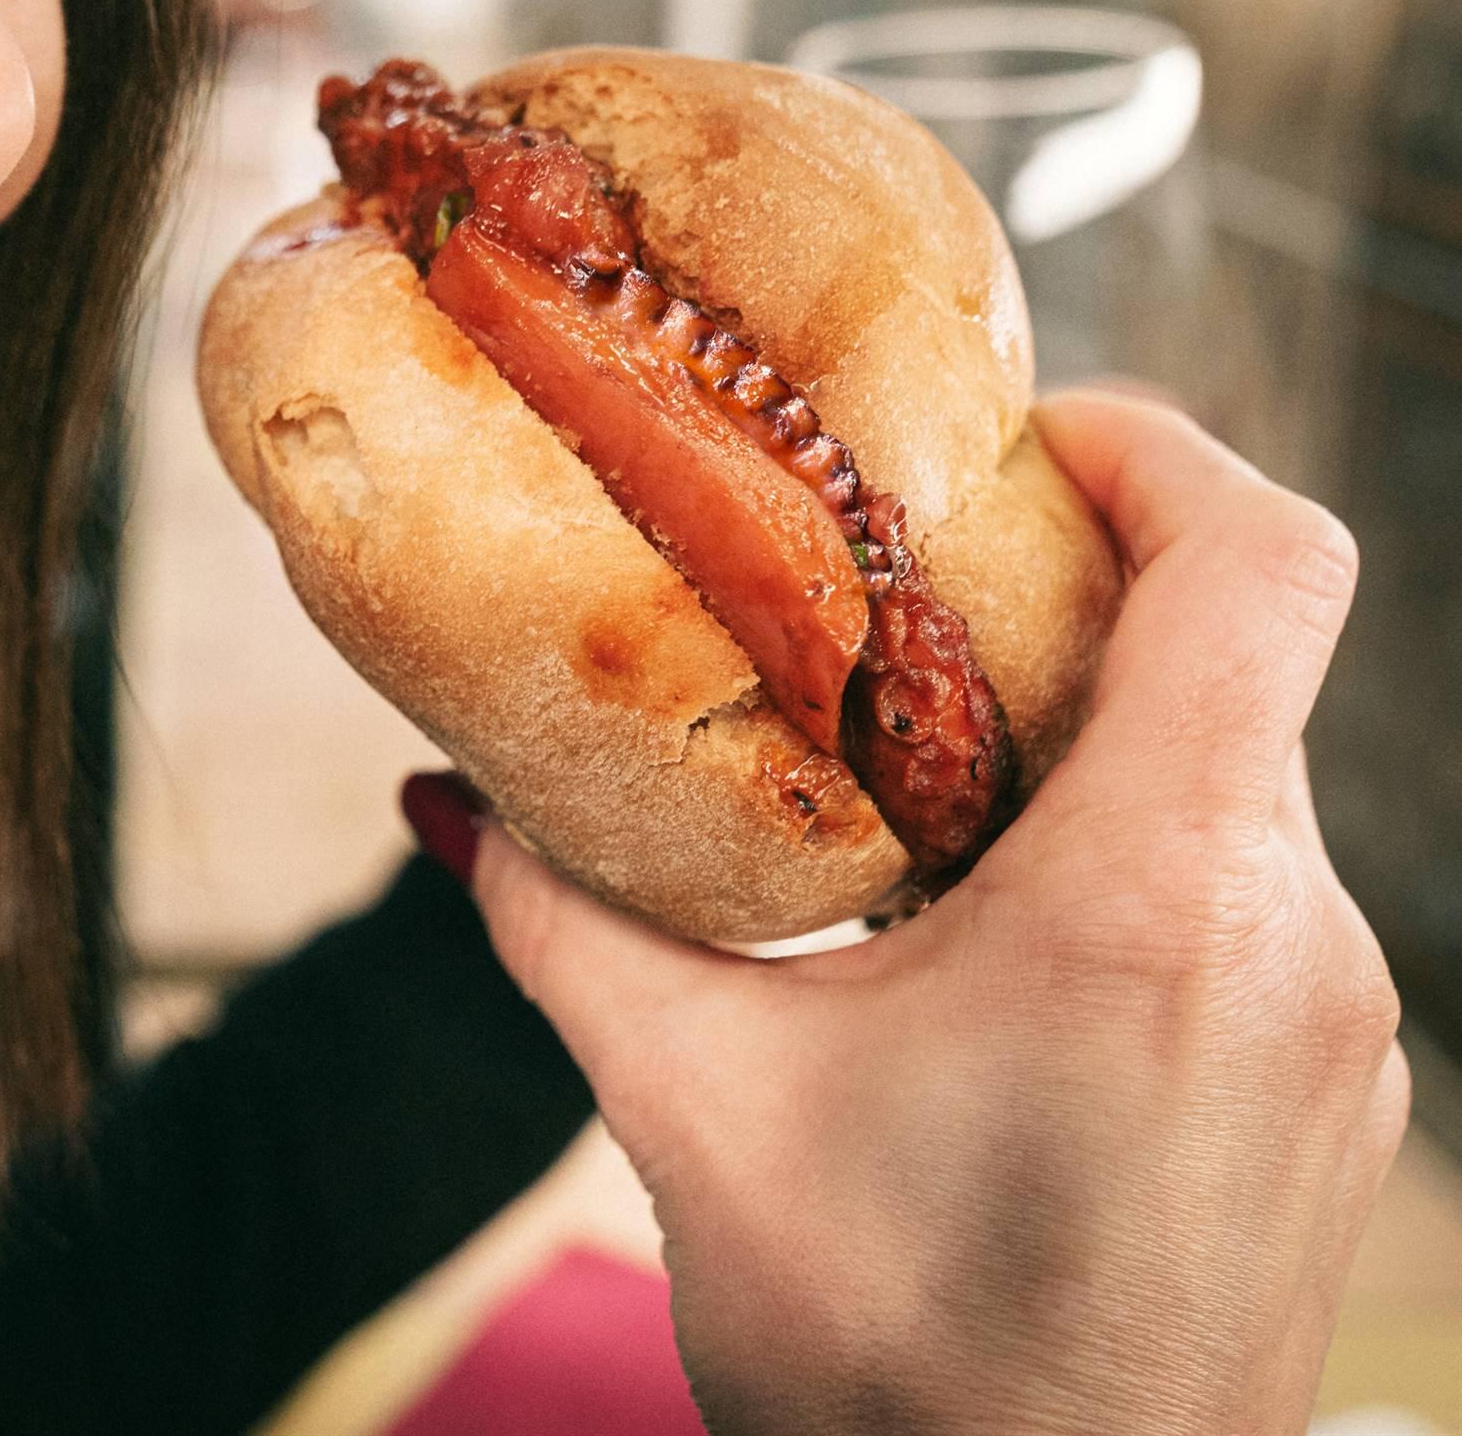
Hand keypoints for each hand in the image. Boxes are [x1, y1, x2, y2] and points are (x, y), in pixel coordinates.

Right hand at [433, 388, 1408, 1434]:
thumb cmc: (897, 1370)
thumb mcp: (694, 1111)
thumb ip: (562, 923)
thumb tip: (449, 805)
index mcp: (1155, 902)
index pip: (1262, 564)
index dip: (1157, 447)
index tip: (1022, 444)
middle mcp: (1292, 938)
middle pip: (1230, 662)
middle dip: (1061, 609)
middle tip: (890, 615)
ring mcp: (1340, 1028)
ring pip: (1234, 788)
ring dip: (1083, 756)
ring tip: (908, 807)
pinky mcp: (1334, 1097)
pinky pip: (1251, 904)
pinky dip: (1128, 867)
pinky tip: (982, 949)